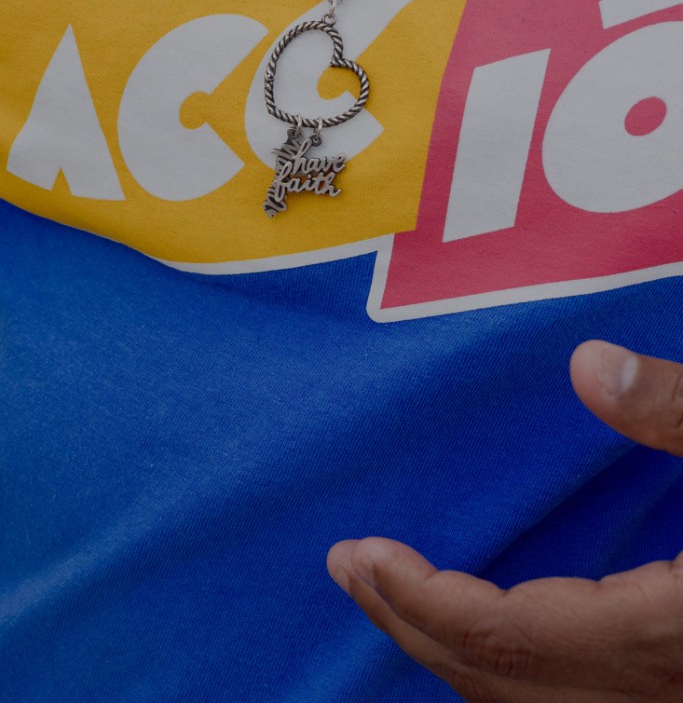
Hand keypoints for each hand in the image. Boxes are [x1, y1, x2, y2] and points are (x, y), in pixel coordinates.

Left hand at [327, 341, 682, 701]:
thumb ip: (675, 410)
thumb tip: (585, 363)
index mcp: (662, 632)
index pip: (508, 635)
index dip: (424, 599)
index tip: (363, 553)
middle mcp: (653, 687)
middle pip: (499, 677)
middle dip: (410, 622)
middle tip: (345, 565)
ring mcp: (660, 697)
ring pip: (526, 697)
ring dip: (448, 646)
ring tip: (387, 589)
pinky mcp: (663, 683)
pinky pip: (555, 690)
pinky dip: (498, 659)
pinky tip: (476, 614)